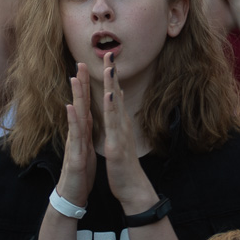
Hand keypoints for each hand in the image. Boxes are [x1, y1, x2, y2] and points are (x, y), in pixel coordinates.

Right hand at [55, 63, 96, 207]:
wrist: (73, 195)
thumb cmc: (80, 171)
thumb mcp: (86, 147)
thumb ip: (86, 131)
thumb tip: (87, 116)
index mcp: (83, 132)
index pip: (86, 105)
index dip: (87, 87)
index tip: (88, 68)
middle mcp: (77, 134)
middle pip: (79, 105)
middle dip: (80, 84)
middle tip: (80, 63)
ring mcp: (74, 144)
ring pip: (75, 117)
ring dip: (75, 97)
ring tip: (74, 79)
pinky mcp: (74, 156)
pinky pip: (75, 137)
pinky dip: (73, 122)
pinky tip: (71, 108)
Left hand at [101, 53, 157, 212]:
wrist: (133, 186)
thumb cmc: (125, 163)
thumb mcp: (121, 136)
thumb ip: (119, 117)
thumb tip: (119, 99)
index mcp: (120, 122)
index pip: (115, 94)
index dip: (110, 76)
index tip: (107, 57)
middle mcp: (122, 123)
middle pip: (116, 93)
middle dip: (112, 73)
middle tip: (109, 52)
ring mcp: (121, 132)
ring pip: (116, 105)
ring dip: (112, 85)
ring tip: (109, 68)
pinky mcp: (117, 143)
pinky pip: (113, 124)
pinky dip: (111, 108)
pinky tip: (109, 96)